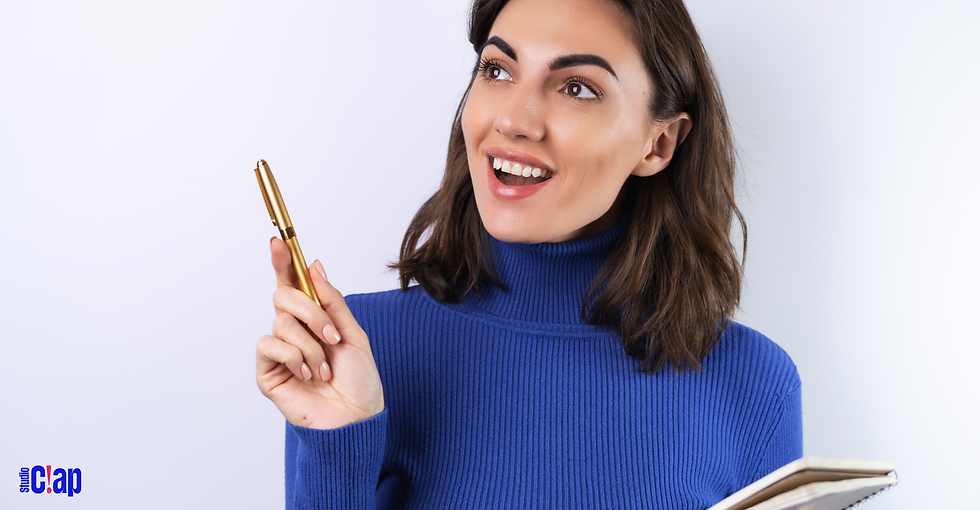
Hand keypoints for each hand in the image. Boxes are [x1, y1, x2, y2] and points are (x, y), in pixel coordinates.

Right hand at [256, 238, 383, 428]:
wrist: (355, 419)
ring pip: (281, 322)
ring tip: (325, 369)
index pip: (292, 283)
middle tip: (332, 337)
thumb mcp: (353, 334)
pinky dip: (294, 357)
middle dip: (311, 312)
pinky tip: (308, 376)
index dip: (283, 261)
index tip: (278, 239)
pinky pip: (270, 345)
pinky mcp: (268, 372)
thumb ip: (332, 301)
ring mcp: (279, 351)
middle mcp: (293, 330)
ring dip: (311, 345)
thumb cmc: (358, 381)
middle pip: (283, 296)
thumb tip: (314, 267)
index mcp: (314, 318)